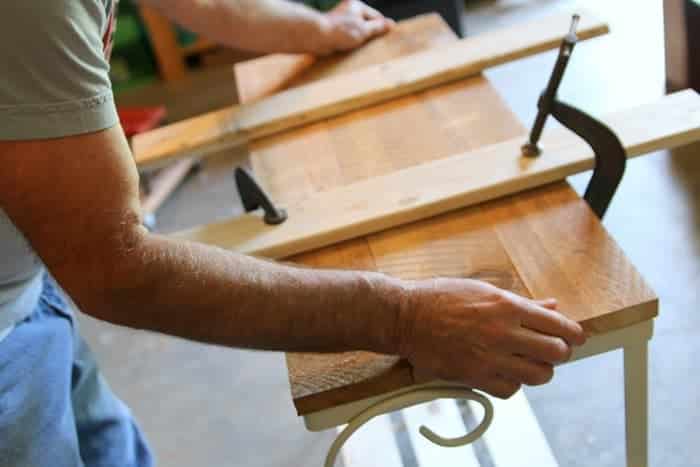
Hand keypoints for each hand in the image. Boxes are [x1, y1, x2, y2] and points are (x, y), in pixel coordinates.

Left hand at [316, 0, 394, 53]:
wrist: (318, 37)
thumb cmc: (341, 32)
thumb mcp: (364, 30)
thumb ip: (378, 27)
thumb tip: (391, 24)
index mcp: (357, 5)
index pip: (376, 16)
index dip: (382, 27)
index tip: (388, 37)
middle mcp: (348, 10)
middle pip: (366, 23)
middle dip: (371, 33)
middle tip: (377, 45)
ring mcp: (341, 20)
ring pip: (357, 30)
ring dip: (361, 39)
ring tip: (363, 48)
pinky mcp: (335, 30)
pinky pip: (348, 36)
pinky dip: (352, 42)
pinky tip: (353, 49)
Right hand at [397, 278, 585, 397]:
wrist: (406, 316)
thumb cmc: (442, 297)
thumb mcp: (484, 290)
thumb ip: (522, 303)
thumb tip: (552, 307)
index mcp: (506, 306)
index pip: (557, 324)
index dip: (574, 334)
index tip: (577, 337)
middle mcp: (502, 332)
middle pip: (555, 353)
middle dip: (560, 353)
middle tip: (553, 351)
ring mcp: (488, 356)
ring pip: (538, 375)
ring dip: (539, 370)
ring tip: (530, 363)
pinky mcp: (474, 376)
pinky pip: (510, 390)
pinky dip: (513, 384)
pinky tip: (506, 373)